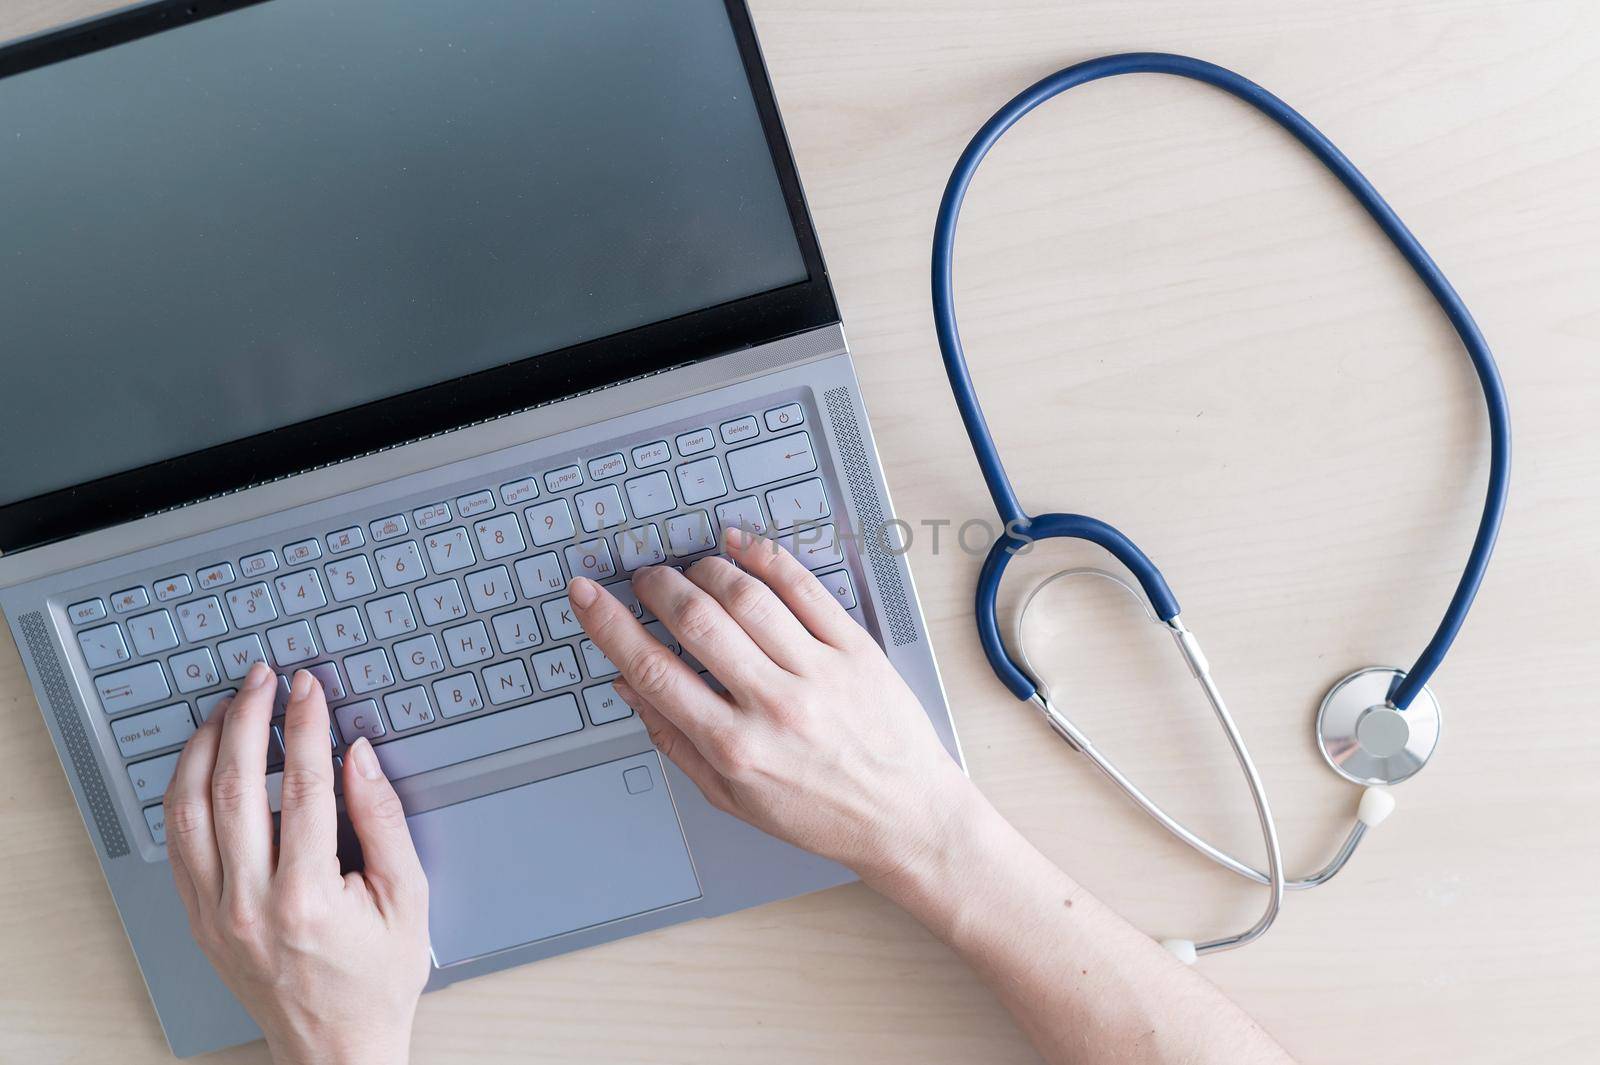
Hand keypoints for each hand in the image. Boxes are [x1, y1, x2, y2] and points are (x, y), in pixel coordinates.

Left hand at [163, 662, 429, 1064]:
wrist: (335, 1048)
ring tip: (226, 708)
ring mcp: (215, 912)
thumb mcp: (406, 897)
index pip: (302, 785)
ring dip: (204, 747)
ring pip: (189, 809)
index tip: (309, 688)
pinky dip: (186, 790)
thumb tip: (358, 756)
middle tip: (261, 680)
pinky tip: (205, 762)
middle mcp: (248, 903)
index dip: (306, 726)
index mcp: (306, 897)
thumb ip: (381, 819)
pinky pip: (179, 841)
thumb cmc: (377, 979)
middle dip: (247, 719)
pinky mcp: (200, 918)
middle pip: (235, 785)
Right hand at [568, 527, 974, 884]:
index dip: (609, 624)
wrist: (907, 819)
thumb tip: (628, 687)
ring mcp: (818, 673)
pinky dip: (766, 557)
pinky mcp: (856, 650)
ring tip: (690, 570)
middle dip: (656, 587)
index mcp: (734, 747)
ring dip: (705, 569)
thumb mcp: (731, 797)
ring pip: (745, 596)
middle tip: (645, 579)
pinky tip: (742, 546)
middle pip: (696, 620)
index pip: (653, 669)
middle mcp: (773, 706)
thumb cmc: (821, 813)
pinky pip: (804, 589)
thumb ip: (674, 741)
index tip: (588, 595)